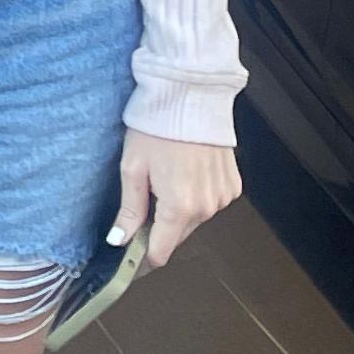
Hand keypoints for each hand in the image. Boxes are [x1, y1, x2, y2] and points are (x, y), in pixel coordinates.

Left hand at [111, 133, 241, 270]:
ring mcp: (223, 197)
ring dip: (179, 212)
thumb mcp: (133, 168)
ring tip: (167, 179)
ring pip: (194, 221)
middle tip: (145, 201)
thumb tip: (119, 240)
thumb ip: (130, 210)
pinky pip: (211, 204)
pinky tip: (187, 175)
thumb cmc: (158, 128)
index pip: (161, 252)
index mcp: (179, 207)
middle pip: (177, 236)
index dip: (143, 255)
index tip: (131, 252)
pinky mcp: (233, 186)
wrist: (191, 98)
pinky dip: (197, 197)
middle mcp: (206, 207)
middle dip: (159, 228)